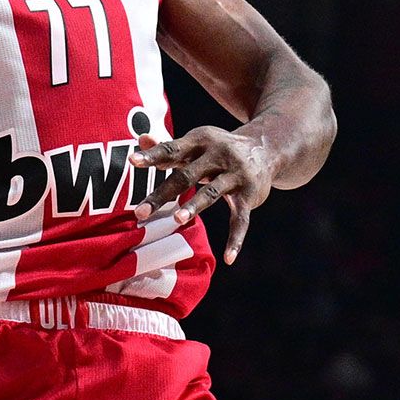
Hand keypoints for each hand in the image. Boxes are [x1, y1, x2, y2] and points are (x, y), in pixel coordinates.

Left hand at [128, 127, 277, 264]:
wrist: (266, 147)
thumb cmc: (218, 149)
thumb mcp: (196, 143)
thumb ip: (168, 147)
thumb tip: (140, 140)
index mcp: (199, 141)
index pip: (172, 149)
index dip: (153, 155)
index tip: (133, 161)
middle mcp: (218, 155)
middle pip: (186, 176)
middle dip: (162, 195)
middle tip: (139, 213)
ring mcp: (235, 175)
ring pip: (211, 193)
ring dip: (194, 206)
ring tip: (177, 220)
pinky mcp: (249, 194)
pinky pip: (241, 219)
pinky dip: (236, 239)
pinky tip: (228, 259)